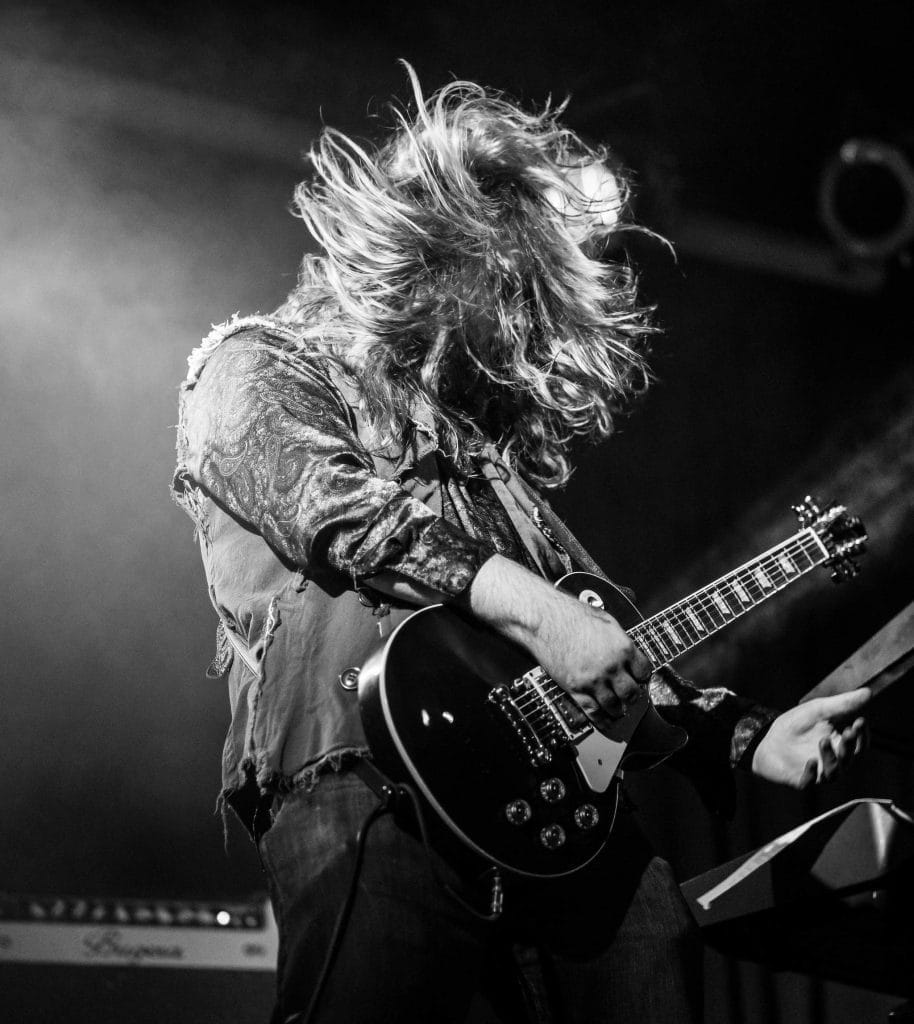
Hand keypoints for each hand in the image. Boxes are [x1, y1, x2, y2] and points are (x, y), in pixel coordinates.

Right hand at [468, 555, 652, 729]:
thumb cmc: (572, 616)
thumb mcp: (606, 621)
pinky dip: (601, 719)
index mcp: (623, 648)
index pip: (644, 671)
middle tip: (631, 696)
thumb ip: (620, 639)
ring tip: (619, 709)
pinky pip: (593, 711)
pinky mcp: (576, 688)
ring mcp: (594, 680)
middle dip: (633, 696)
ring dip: (619, 710)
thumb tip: (627, 650)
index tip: (639, 678)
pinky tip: (605, 721)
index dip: (643, 676)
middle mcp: (612, 666)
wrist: (546, 621)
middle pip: (631, 692)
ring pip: (614, 705)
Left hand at [751, 689, 869, 788]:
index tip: (859, 721)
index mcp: (839, 745)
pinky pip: (810, 781)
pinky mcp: (801, 780)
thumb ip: (842, 704)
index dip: (862, 734)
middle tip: (848, 731)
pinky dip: (812, 773)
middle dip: (850, 745)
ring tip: (823, 741)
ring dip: (831, 757)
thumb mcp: (818, 710)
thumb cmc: (796, 725)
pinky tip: (811, 762)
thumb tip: (868, 692)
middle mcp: (833, 761)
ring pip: (833, 772)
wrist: (767, 739)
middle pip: (849, 757)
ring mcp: (818, 772)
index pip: (860, 744)